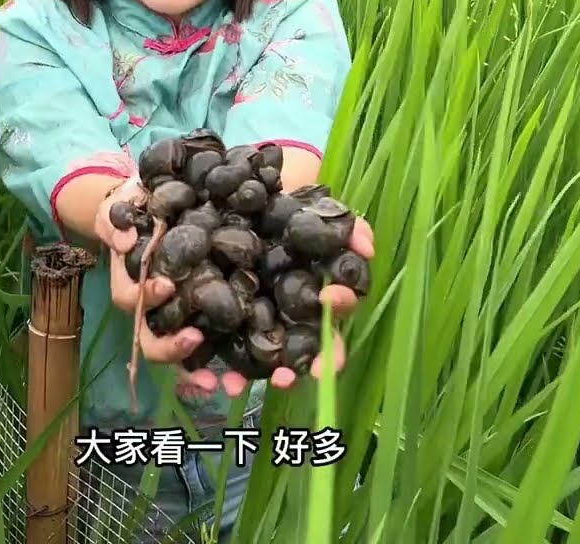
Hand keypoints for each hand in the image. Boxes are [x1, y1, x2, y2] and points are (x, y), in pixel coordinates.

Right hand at [97, 178, 209, 366]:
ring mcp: (171, 315)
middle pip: (149, 340)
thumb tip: (125, 240)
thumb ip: (116, 219)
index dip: (145, 296)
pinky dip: (214, 367)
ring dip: (192, 367)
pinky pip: (204, 347)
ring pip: (174, 352)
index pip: (129, 297)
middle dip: (169, 346)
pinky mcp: (197, 314)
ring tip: (215, 378)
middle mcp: (147, 307)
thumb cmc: (134, 205)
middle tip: (194, 337)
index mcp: (129, 281)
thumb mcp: (121, 204)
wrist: (151, 206)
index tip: (167, 286)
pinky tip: (233, 381)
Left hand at [204, 215, 375, 397]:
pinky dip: (218, 367)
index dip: (338, 308)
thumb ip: (350, 228)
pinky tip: (213, 379)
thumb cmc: (294, 207)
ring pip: (265, 357)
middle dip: (301, 368)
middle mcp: (294, 314)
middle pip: (303, 349)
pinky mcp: (226, 316)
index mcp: (319, 294)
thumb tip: (366, 248)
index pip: (336, 312)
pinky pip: (224, 346)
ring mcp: (261, 318)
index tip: (329, 299)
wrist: (251, 195)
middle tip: (287, 377)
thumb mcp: (323, 212)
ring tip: (244, 385)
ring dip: (257, 376)